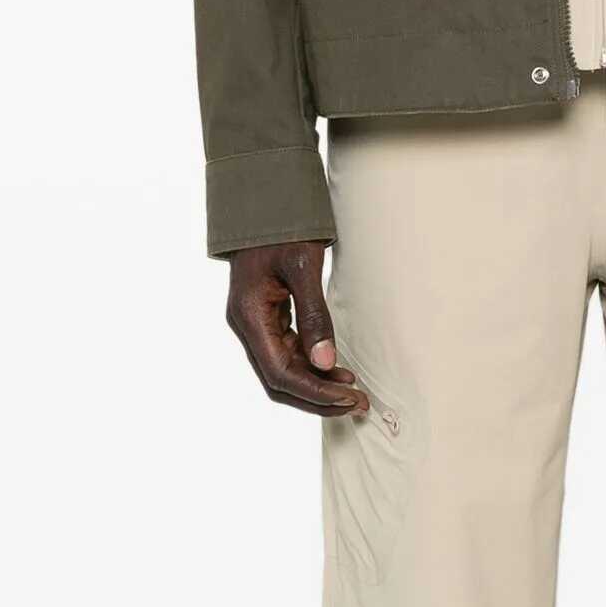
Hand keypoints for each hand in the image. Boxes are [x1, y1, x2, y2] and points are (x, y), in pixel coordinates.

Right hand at [224, 241, 368, 417]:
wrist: (265, 202)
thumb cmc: (283, 227)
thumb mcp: (303, 267)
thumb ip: (314, 316)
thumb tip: (326, 362)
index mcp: (249, 315)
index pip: (279, 373)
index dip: (314, 391)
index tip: (348, 398)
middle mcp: (247, 325)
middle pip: (279, 380)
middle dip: (318, 396)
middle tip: (358, 404)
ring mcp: (256, 323)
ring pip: (284, 370)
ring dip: (317, 384)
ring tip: (354, 392)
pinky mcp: (268, 318)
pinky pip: (288, 352)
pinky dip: (312, 365)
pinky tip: (338, 369)